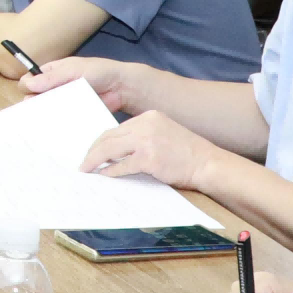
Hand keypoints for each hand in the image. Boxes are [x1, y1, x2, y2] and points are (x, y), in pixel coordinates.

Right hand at [24, 55, 152, 114]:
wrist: (121, 88)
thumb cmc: (98, 72)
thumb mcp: (73, 70)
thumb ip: (51, 78)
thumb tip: (27, 85)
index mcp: (51, 73)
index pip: (29, 81)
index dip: (27, 87)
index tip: (31, 93)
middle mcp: (53, 88)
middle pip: (33, 98)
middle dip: (32, 104)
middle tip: (36, 109)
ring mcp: (62, 103)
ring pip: (45, 111)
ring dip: (42, 115)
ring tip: (43, 120)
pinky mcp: (71, 115)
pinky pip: (59, 120)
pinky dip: (55, 123)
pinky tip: (53, 127)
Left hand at [81, 112, 224, 193]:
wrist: (208, 164)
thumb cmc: (187, 154)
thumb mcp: (163, 134)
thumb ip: (142, 136)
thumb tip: (114, 150)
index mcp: (149, 116)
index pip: (116, 128)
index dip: (101, 141)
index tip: (91, 150)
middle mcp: (146, 124)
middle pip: (108, 136)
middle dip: (93, 151)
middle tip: (83, 163)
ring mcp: (147, 141)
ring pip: (110, 149)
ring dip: (95, 161)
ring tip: (87, 170)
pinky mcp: (148, 158)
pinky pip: (121, 165)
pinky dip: (110, 171)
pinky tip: (104, 176)